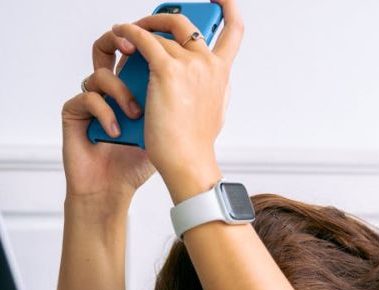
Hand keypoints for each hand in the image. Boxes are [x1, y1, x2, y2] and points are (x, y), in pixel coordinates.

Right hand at [62, 30, 154, 201]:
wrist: (113, 191)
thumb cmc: (135, 164)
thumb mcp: (162, 132)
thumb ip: (170, 105)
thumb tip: (190, 79)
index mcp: (132, 91)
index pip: (135, 56)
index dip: (146, 45)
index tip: (162, 43)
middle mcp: (109, 91)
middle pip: (108, 48)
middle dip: (122, 42)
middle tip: (135, 50)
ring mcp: (91, 100)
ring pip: (102, 74)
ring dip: (121, 93)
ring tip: (134, 116)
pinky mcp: (74, 113)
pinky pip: (89, 98)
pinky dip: (106, 113)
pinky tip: (116, 132)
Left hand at [111, 0, 243, 200]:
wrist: (187, 161)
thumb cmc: (195, 145)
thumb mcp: (213, 113)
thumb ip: (211, 89)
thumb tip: (207, 79)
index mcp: (222, 75)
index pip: (234, 32)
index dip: (228, 8)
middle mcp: (209, 64)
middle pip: (186, 25)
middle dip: (163, 19)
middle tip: (148, 26)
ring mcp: (190, 65)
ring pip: (161, 33)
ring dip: (141, 30)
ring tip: (126, 36)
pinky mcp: (166, 70)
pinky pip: (142, 39)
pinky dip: (128, 33)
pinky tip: (120, 35)